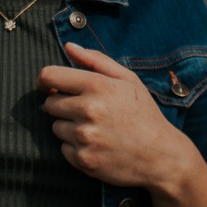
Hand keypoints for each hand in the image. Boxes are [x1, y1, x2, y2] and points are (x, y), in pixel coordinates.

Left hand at [38, 42, 198, 189]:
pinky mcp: (83, 160)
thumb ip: (96, 60)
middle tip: (86, 112)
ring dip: (69, 128)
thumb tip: (69, 47)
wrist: (161, 156)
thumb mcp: (128, 80)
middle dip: (63, 106)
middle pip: (49, 104)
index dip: (45, 81)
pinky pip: (64, 149)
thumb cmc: (144, 114)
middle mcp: (88, 110)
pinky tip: (97, 145)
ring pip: (56, 128)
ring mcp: (85, 137)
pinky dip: (75, 148)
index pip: (49, 76)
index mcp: (97, 86)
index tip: (50, 87)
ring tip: (96, 129)